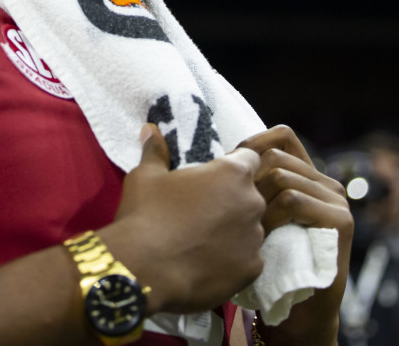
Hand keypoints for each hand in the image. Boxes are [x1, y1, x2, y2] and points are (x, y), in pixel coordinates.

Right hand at [103, 124, 266, 314]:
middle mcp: (252, 203)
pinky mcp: (251, 270)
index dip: (231, 167)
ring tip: (201, 241)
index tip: (211, 179)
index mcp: (232, 173)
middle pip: (251, 195)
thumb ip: (156, 152)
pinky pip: (247, 259)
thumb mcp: (145, 177)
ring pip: (250, 229)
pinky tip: (206, 264)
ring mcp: (254, 238)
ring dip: (233, 231)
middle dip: (233, 200)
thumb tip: (150, 129)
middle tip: (202, 211)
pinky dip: (231, 260)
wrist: (143, 270)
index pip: (249, 160)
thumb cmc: (146, 215)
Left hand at [238, 126, 352, 345]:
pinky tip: (261, 236)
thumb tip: (221, 159)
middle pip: (276, 157)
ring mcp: (336, 201)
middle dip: (248, 179)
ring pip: (282, 177)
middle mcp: (327, 183)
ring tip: (247, 227)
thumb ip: (254, 188)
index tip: (228, 166)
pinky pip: (293, 200)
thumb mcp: (260, 217)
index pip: (283, 136)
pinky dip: (270, 216)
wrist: (299, 311)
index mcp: (310, 177)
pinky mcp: (339, 221)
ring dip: (256, 202)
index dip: (253, 142)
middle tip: (232, 208)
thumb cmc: (272, 263)